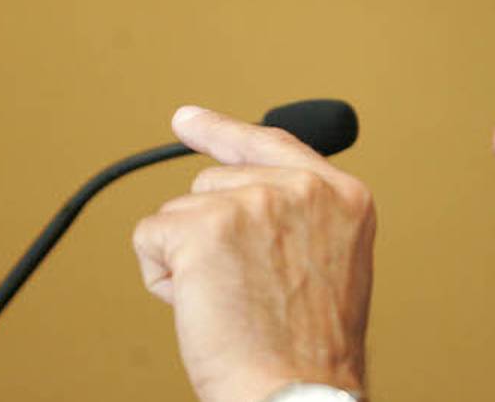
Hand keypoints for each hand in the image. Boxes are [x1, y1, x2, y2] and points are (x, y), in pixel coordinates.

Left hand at [132, 106, 375, 401]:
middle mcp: (302, 188)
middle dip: (210, 233)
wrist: (299, 392)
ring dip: (189, 260)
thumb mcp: (330, 264)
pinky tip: (203, 308)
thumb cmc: (311, 349)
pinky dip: (162, 279)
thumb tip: (228, 186)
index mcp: (343, 196)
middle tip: (244, 290)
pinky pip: (151, 238)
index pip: (272, 145)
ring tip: (233, 305)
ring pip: (181, 213)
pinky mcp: (204, 227)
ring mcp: (253, 201)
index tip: (187, 120)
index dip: (223, 133)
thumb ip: (296, 216)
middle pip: (214, 182)